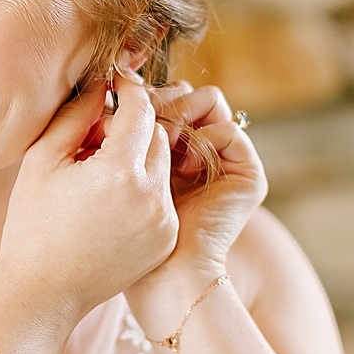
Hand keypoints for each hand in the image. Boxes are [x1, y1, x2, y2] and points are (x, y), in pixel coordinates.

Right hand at [0, 69, 179, 326]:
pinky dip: (142, 190)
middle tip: (94, 138)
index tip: (117, 81)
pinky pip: (163, 198)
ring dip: (138, 159)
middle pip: (157, 135)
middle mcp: (152, 194)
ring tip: (98, 175)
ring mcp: (164, 220)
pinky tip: (108, 205)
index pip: (140, 109)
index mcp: (120, 171)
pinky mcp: (166, 238)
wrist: (43, 290)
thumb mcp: (43, 161)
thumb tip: (100, 85)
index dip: (128, 90)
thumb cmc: (32, 224)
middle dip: (131, 127)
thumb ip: (75, 116)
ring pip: (162, 166)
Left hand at [124, 79, 266, 337]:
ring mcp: (224, 162)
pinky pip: (230, 130)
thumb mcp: (105, 171)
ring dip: (182, 112)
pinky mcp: (248, 177)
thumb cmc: (116, 231)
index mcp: (159, 150)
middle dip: (160, 100)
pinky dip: (204, 135)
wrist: (157, 277)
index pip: (156, 98)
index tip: (113, 102)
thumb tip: (112, 76)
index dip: (137, 95)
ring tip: (161, 136)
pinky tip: (181, 161)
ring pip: (208, 102)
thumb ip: (111, 127)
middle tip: (140, 118)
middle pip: (183, 94)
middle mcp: (194, 152)